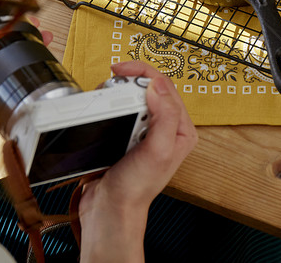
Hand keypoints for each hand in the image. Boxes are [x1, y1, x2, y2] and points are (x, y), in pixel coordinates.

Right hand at [78, 60, 197, 262]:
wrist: (110, 210)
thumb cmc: (135, 188)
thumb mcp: (157, 151)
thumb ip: (164, 116)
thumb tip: (157, 85)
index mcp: (180, 129)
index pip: (166, 86)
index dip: (144, 72)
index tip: (121, 70)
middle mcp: (165, 127)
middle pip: (148, 88)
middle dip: (127, 83)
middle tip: (109, 86)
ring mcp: (145, 131)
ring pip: (132, 97)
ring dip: (116, 95)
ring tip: (104, 101)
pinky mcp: (127, 135)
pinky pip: (118, 110)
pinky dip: (108, 106)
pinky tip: (101, 113)